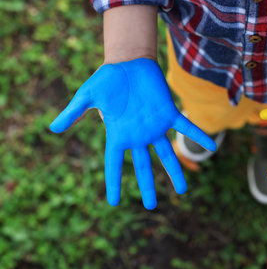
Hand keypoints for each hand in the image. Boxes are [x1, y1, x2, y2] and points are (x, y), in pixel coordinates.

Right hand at [50, 58, 216, 209]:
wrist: (128, 62)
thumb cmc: (106, 78)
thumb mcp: (87, 96)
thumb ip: (74, 113)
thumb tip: (53, 128)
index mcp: (118, 134)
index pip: (115, 164)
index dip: (113, 182)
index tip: (113, 202)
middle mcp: (138, 135)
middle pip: (144, 166)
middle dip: (147, 186)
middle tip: (151, 206)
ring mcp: (155, 126)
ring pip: (167, 153)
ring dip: (176, 171)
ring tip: (183, 190)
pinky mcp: (169, 113)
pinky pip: (186, 127)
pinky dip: (198, 135)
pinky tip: (211, 146)